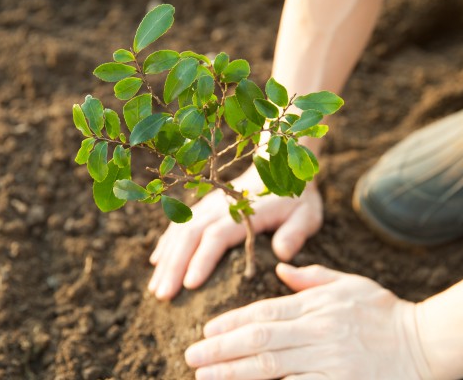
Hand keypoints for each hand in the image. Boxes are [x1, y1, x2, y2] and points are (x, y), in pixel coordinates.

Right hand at [148, 168, 322, 299]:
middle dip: (174, 266)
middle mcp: (220, 206)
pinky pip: (179, 224)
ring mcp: (208, 205)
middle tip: (163, 296)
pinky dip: (166, 243)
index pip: (217, 236)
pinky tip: (156, 263)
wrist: (280, 167)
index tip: (190, 285)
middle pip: (190, 236)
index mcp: (244, 211)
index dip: (202, 259)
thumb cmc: (295, 198)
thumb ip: (295, 233)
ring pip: (180, 231)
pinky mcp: (203, 207)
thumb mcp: (306, 214)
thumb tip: (282, 254)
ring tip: (155, 289)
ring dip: (166, 260)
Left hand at [185, 264, 429, 379]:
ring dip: (234, 373)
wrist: (426, 343)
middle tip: (191, 357)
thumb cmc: (385, 312)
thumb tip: (280, 268)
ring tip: (206, 377)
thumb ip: (312, 278)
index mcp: (317, 306)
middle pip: (259, 341)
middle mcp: (318, 332)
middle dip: (221, 350)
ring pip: (271, 368)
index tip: (206, 331)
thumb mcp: (350, 284)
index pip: (264, 313)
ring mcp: (328, 362)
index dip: (231, 322)